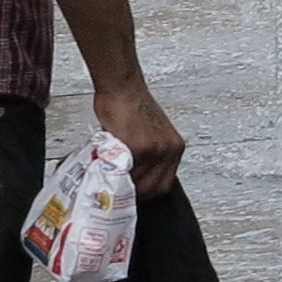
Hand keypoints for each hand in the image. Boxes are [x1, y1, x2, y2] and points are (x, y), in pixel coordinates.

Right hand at [95, 76, 186, 197]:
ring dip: (122, 184)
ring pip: (138, 183)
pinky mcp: (139, 146)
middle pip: (154, 188)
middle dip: (133, 193)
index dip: (146, 192)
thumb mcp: (150, 135)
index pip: (164, 184)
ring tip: (108, 179)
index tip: (131, 193)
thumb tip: (132, 180)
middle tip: (116, 191)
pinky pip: (126, 171)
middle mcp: (169, 150)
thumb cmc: (131, 107)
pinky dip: (114, 173)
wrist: (122, 88)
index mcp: (175, 148)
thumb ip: (147, 157)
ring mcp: (155, 149)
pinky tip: (105, 168)